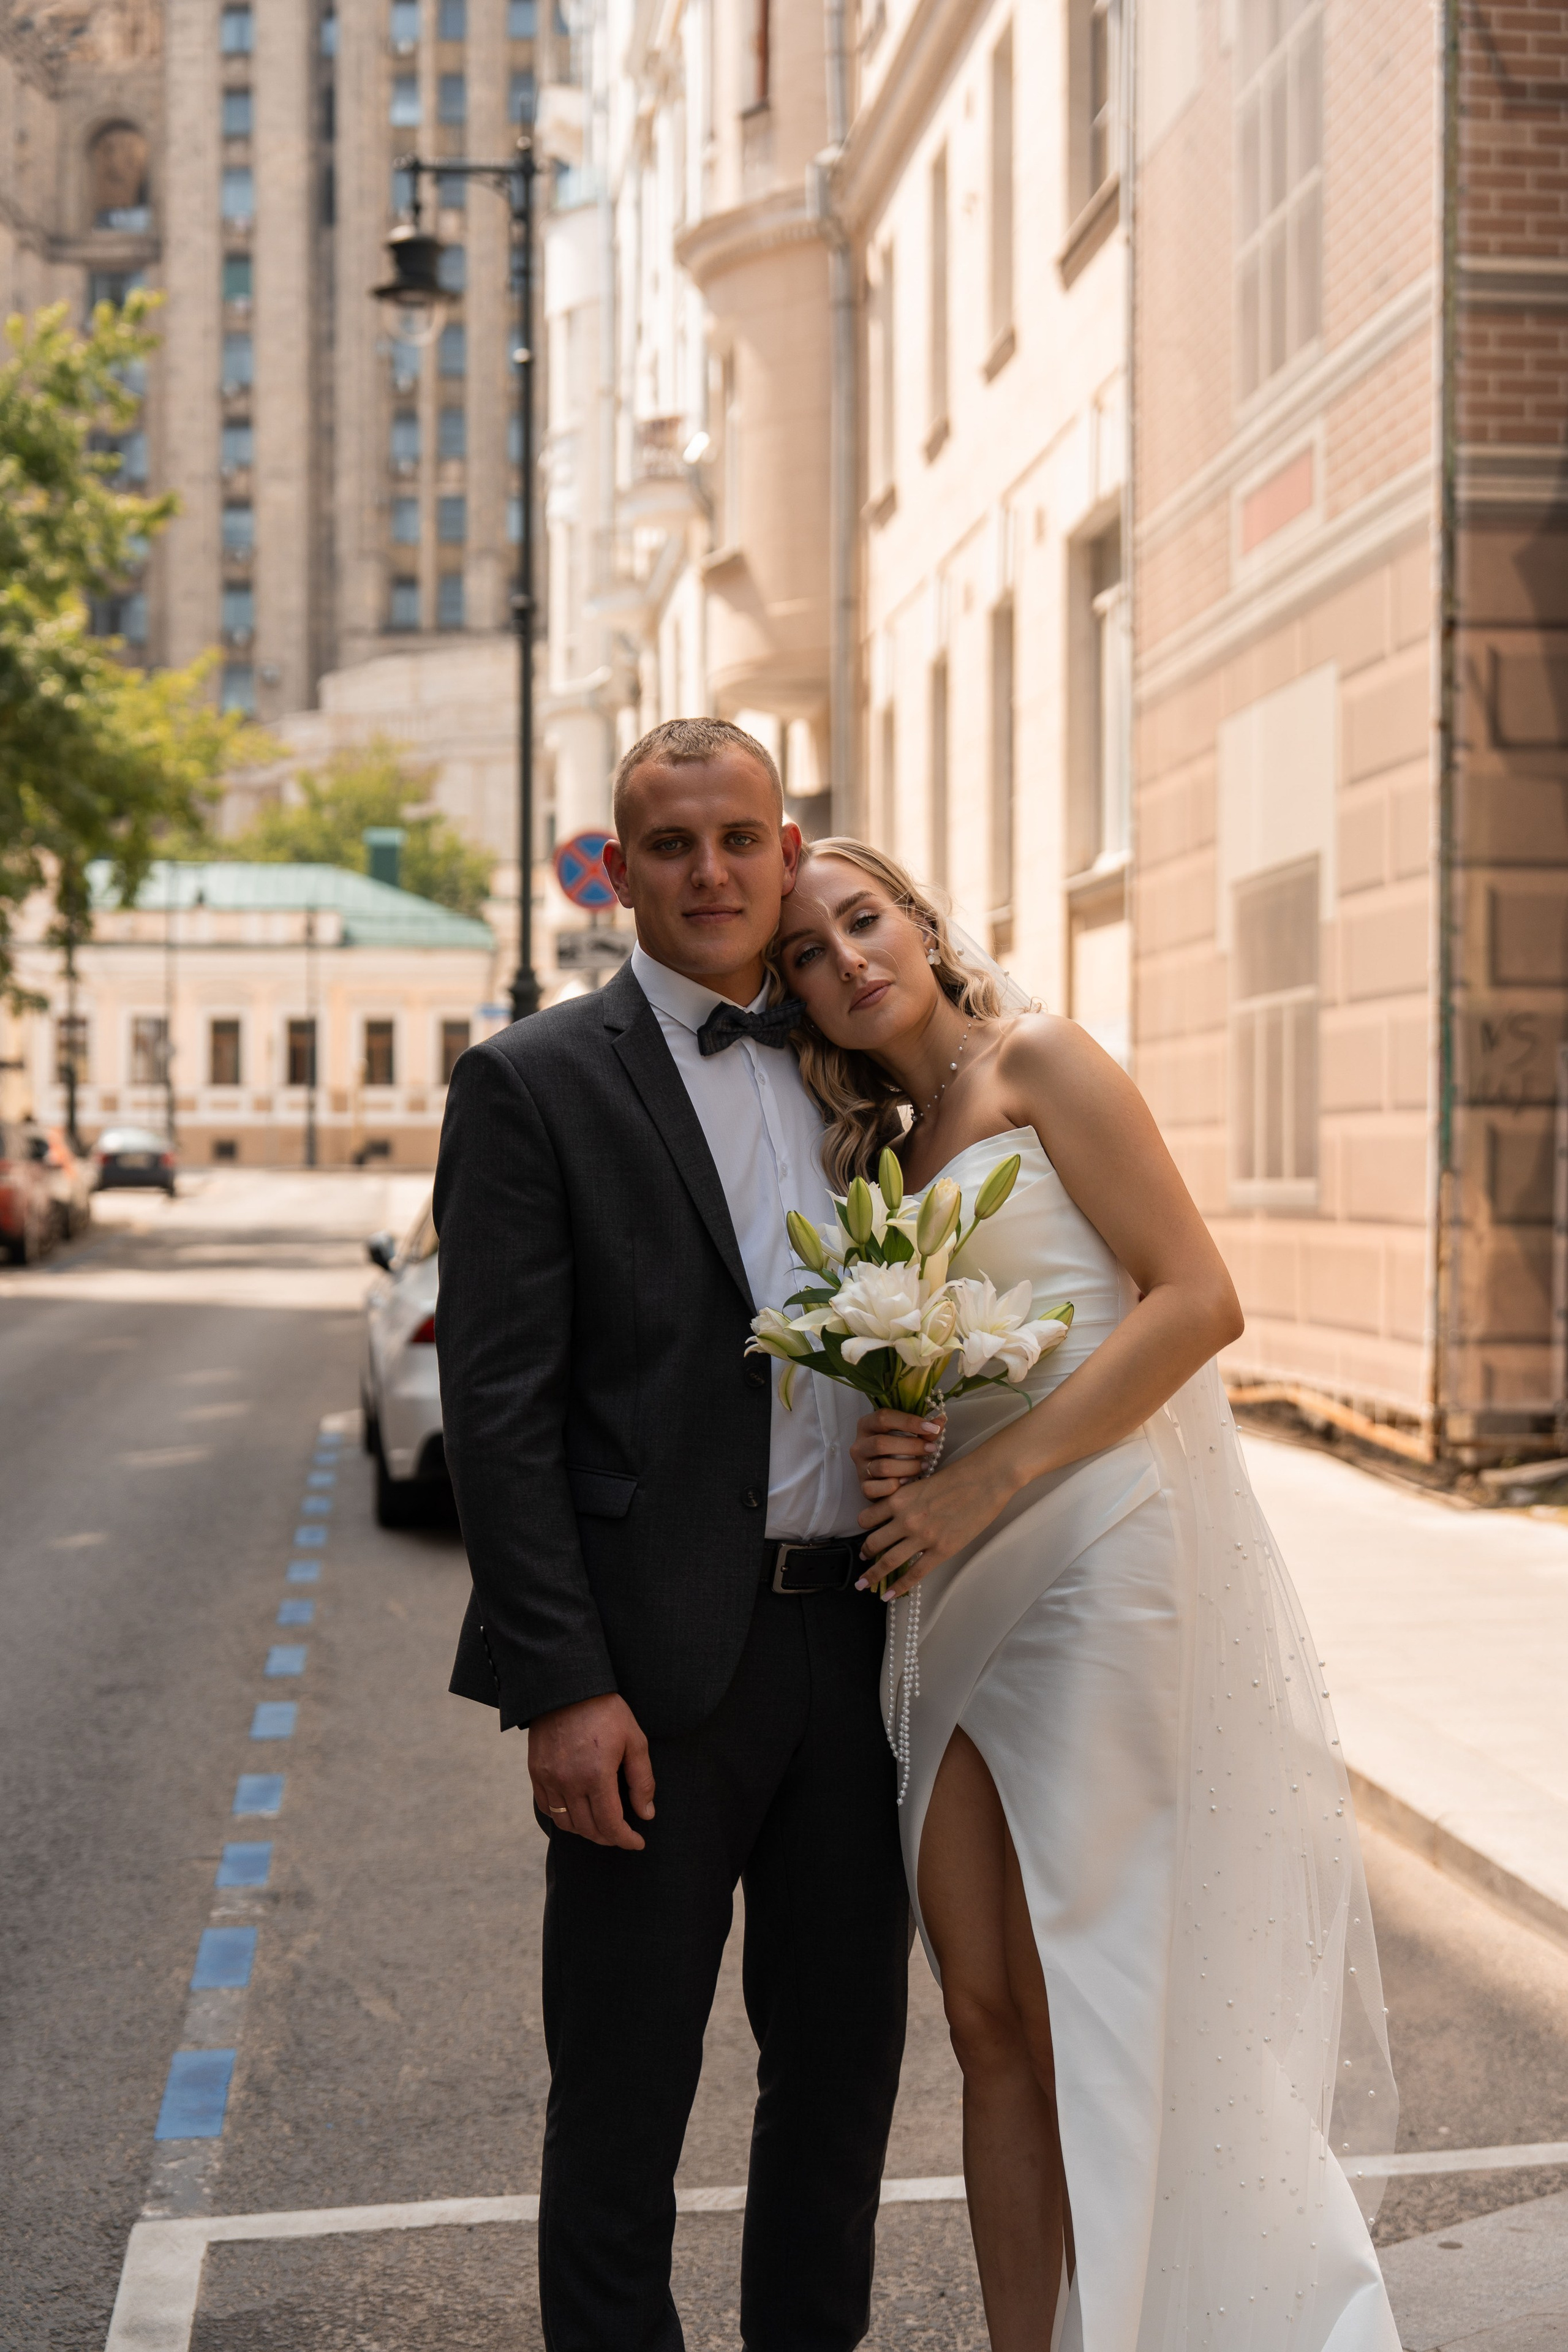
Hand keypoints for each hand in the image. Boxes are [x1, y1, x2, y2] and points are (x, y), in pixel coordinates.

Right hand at [528, 1693, 654, 1849]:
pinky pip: (547, 1808)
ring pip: (566, 1823)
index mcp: (597, 1775)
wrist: (567, 1686)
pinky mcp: (536, 1772)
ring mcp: (549, 1778)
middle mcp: (569, 1782)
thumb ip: (642, 1781)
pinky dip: (562, 1818)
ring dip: (586, 1831)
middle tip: (622, 1834)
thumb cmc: (606, 1711)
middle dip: (609, 1837)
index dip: (626, 1839)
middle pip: (588, 1828)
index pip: (611, 1824)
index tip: (637, 1843)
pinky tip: (577, 1813)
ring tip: (601, 1826)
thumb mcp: (635, 1740)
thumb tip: (646, 1815)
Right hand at [851, 1407, 944, 1499]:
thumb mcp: (910, 1435)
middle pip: (881, 1443)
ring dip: (909, 1467)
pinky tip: (908, 1482)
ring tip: (925, 1465)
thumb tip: (940, 1421)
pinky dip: (894, 1486)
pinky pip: (876, 1488)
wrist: (887, 1475)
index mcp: (867, 1425)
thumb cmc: (899, 1450)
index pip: (883, 1417)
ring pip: (883, 1467)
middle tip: (931, 1449)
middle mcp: (859, 1445)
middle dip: (911, 1446)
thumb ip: (924, 1430)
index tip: (932, 1427)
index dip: (908, 1421)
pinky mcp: (864, 1487)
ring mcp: (860, 1467)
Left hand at [855, 1448, 1010, 1598]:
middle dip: (864, 1553)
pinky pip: (914, 1574)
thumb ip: (908, 1500)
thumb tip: (900, 1515)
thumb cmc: (958, 1476)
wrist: (985, 1479)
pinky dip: (899, 1586)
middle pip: (873, 1542)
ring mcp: (923, 1537)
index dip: (864, 1527)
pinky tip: (890, 1595)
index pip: (868, 1518)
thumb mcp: (922, 1483)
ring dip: (873, 1574)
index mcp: (899, 1499)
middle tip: (862, 1559)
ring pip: (888, 1561)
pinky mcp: (941, 1550)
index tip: (865, 1533)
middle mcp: (906, 1519)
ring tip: (864, 1583)